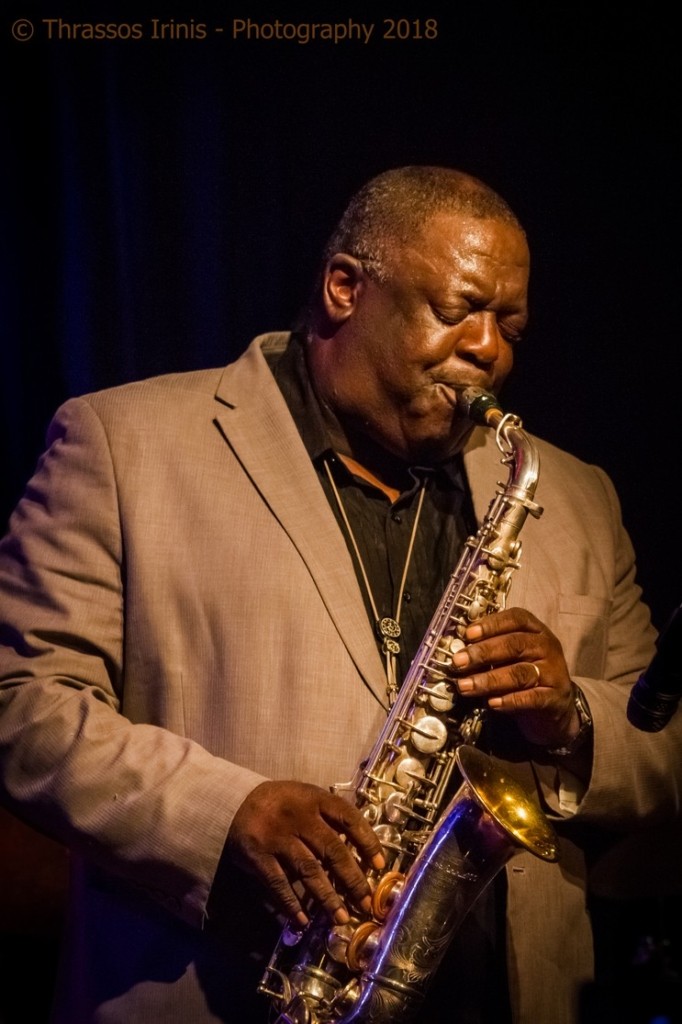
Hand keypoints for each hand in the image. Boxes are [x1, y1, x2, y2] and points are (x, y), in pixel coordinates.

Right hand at [224, 780, 384, 927]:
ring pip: (309, 870)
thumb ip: (329, 816)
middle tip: (366, 901)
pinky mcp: (258, 854)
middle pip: (333, 849)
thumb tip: (361, 848)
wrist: (234, 801)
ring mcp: (277, 836)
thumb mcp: (306, 796)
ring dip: (327, 897)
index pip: (349, 818)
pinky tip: (303, 920)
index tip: (380, 865)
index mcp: (315, 799)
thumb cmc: (281, 803)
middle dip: (352, 878)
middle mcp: (299, 817)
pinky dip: (291, 903)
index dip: (367, 841)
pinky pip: (278, 883)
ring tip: (341, 918)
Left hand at [451, 607, 579, 748]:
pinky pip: (531, 698)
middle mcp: (547, 646)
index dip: (491, 624)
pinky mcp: (555, 698)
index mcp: (535, 630)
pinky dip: (509, 700)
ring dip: (489, 680)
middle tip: (458, 662)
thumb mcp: (511, 656)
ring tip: (465, 686)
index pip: (516, 619)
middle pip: (514, 644)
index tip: (468, 634)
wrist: (556, 706)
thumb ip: (491, 649)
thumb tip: (459, 651)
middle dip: (483, 653)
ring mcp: (553, 672)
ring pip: (519, 673)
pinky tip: (491, 703)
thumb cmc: (525, 674)